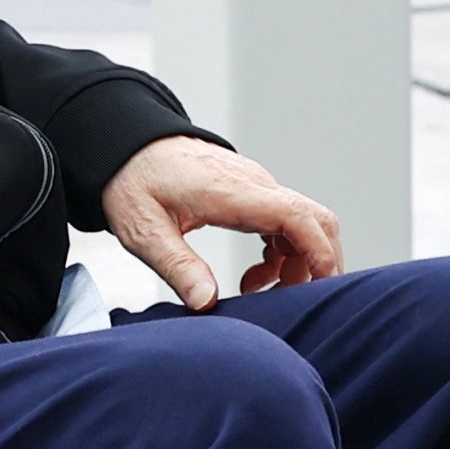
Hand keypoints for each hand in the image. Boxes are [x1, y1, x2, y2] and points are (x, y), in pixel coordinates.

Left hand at [99, 136, 342, 309]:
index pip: (295, 216)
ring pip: (302, 224)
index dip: (319, 252)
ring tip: (256, 291)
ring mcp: (255, 187)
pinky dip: (281, 253)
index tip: (324, 286)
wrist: (126, 146)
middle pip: (315, 219)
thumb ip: (177, 267)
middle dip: (319, 263)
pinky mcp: (251, 193)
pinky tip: (253, 276)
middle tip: (295, 300)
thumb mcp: (144, 230)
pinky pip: (284, 223)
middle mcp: (253, 185)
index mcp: (231, 192)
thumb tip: (206, 302)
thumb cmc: (132, 182)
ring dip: (295, 263)